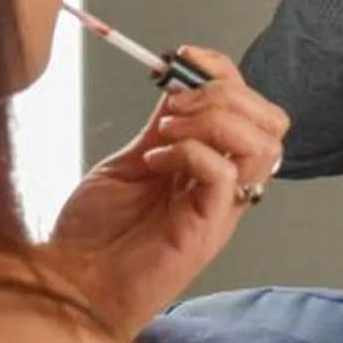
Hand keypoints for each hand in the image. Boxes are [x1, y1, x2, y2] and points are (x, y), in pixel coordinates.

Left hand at [44, 51, 285, 336]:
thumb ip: (161, 127)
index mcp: (212, 168)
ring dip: (212, 120)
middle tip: (175, 103)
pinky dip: (190, 151)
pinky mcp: (205, 231)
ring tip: (166, 131)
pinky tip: (155, 160)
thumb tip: (179, 82)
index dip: (223, 73)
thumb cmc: (95, 236)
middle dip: (225, 94)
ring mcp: (219, 210)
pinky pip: (223, 174)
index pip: (250, 108)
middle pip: (270, 124)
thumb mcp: (130, 162)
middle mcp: (226, 187)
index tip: (182, 57)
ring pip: (261, 146)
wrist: (71, 285)